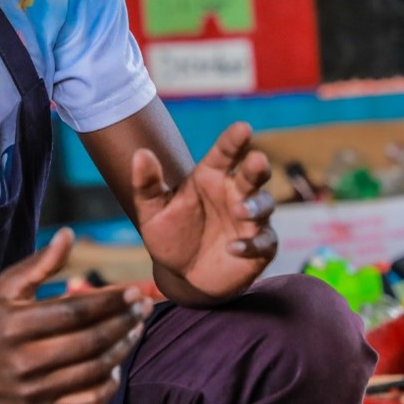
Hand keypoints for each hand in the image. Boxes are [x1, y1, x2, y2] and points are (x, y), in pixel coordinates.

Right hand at [0, 229, 151, 403]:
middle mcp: (22, 361)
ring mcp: (31, 391)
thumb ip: (40, 263)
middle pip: (88, 343)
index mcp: (13, 324)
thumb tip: (70, 234)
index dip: (109, 301)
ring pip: (92, 371)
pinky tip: (115, 365)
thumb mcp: (5, 286)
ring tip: (135, 330)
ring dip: (122, 350)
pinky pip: (86, 402)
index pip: (74, 312)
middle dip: (123, 323)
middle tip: (143, 308)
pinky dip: (107, 385)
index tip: (133, 291)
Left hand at [131, 121, 275, 302]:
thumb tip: (139, 154)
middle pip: (253, 173)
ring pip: (264, 204)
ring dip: (255, 206)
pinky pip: (264, 242)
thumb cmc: (170, 235)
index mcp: (210, 177)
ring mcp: (250, 220)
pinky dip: (252, 244)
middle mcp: (234, 193)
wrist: (182, 276)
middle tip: (256, 160)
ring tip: (240, 211)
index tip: (242, 128)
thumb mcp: (152, 210)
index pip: (225, 152)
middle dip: (257, 166)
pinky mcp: (259, 246)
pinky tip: (233, 248)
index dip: (234, 139)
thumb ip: (146, 184)